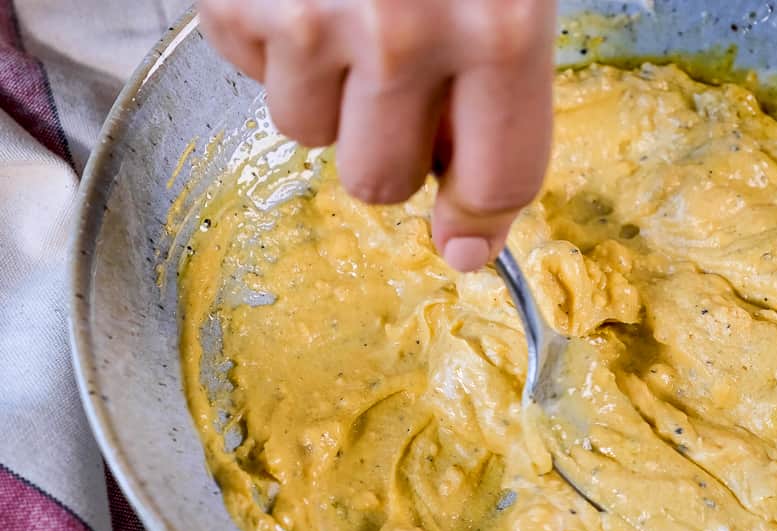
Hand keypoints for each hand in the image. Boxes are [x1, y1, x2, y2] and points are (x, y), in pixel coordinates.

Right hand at [198, 0, 556, 271]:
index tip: (465, 237)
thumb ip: (502, 88)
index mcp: (501, 29)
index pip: (499, 180)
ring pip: (307, 132)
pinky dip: (271, 42)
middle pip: (385, 179)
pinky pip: (249, 71)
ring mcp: (310, 19)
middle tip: (401, 78)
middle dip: (393, 147)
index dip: (481, 218)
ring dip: (327, 91)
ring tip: (347, 12)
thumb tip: (467, 226)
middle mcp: (402, 35)